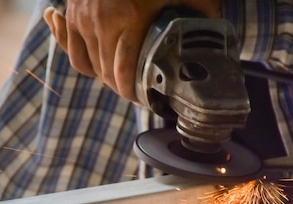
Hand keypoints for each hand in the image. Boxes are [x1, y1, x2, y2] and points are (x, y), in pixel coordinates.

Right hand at [44, 0, 219, 101]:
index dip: (133, 93)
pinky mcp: (74, 14)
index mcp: (129, 18)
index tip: (145, 100)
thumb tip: (218, 41)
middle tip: (139, 94)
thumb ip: (202, 13)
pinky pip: (75, 53)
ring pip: (90, 66)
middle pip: (106, 73)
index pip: (123, 73)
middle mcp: (101, 21)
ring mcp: (83, 17)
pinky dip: (88, 65)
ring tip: (124, 84)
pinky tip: (102, 70)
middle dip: (122, 88)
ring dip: (106, 78)